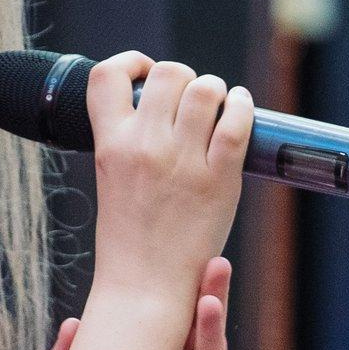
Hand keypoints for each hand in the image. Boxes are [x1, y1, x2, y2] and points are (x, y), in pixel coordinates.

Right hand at [68, 52, 254, 349]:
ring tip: (216, 105)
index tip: (146, 74)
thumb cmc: (131, 236)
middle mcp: (144, 145)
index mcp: (110, 144)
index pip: (106, 76)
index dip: (130, 63)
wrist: (146, 286)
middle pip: (168, 73)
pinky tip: (241, 107)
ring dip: (214, 90)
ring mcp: (183, 161)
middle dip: (183, 77)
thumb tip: (160, 103)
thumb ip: (130, 139)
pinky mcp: (219, 178)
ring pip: (205, 89)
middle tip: (189, 98)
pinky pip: (236, 122)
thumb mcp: (113, 177)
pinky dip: (243, 106)